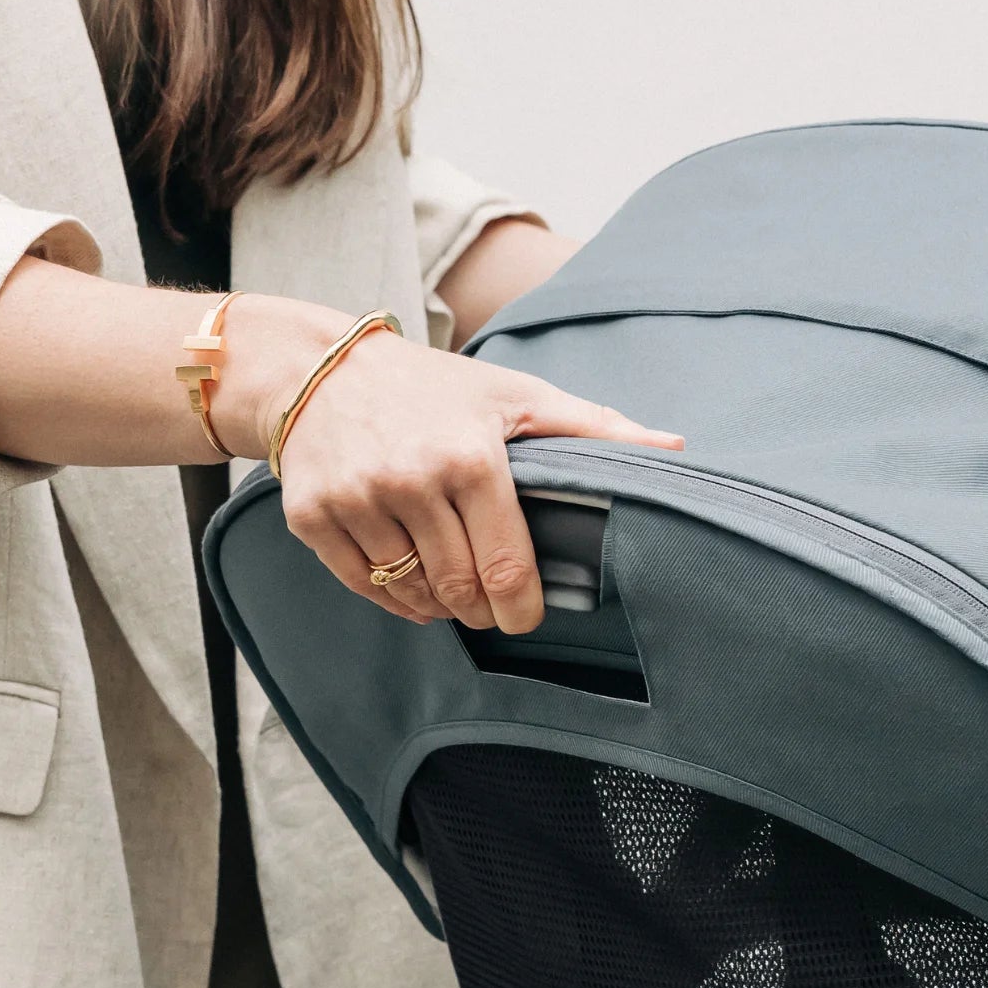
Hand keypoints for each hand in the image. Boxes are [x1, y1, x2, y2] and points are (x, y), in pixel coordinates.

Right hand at [217, 300, 680, 632]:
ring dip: (439, 605)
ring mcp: (356, 500)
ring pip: (413, 593)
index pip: (506, 567)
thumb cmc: (436, 387)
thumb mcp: (518, 396)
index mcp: (470, 457)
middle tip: (492, 605)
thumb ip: (595, 427)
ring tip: (452, 586)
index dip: (522, 608)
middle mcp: (410, 479)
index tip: (527, 617)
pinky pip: (364, 588)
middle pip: (461, 590)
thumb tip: (675, 446)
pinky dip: (394, 599)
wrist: (319, 370)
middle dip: (483, 609)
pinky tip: (412, 583)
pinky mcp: (313, 517)